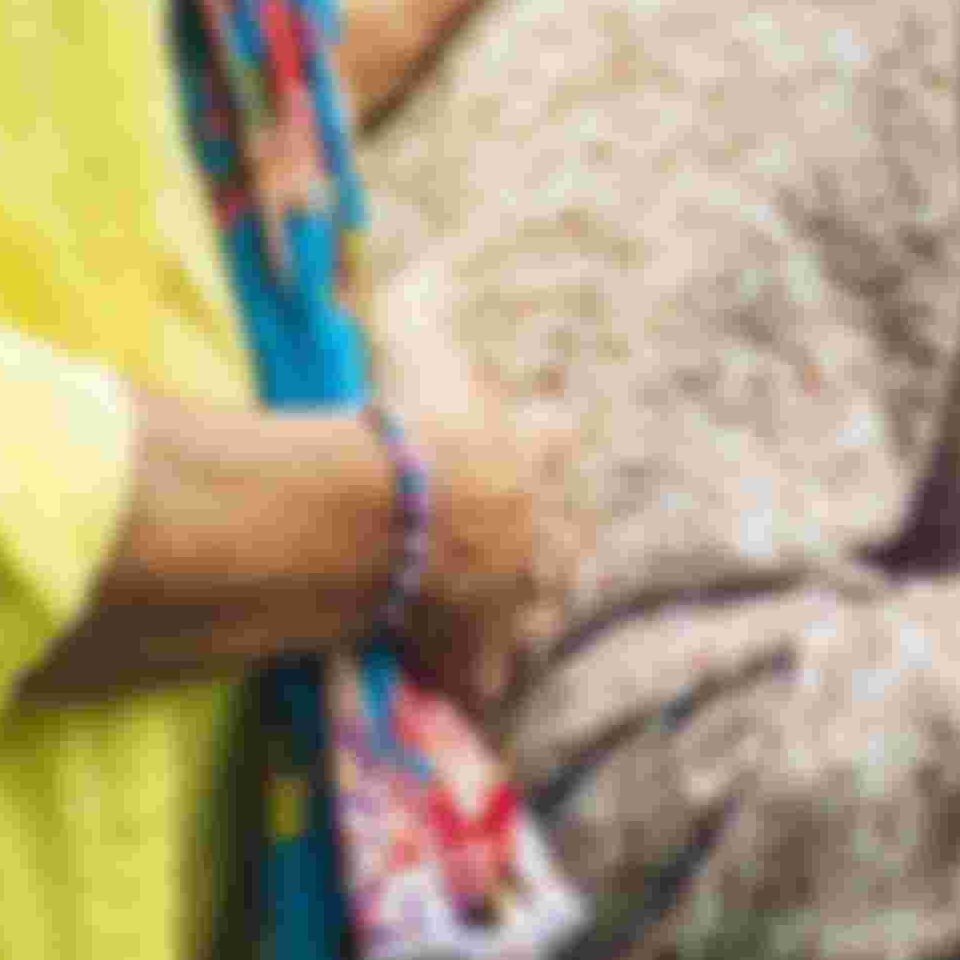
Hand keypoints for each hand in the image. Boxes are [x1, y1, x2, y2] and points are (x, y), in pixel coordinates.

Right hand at [363, 266, 575, 717]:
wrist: (394, 517)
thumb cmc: (411, 424)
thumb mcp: (418, 347)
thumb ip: (424, 306)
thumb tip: (429, 269)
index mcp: (535, 452)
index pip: (555, 437)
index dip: (543, 439)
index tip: (542, 436)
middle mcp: (542, 526)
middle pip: (565, 536)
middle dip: (553, 540)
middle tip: (543, 546)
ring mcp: (516, 591)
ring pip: (540, 608)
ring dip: (530, 611)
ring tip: (526, 620)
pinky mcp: (479, 645)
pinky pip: (486, 670)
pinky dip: (479, 678)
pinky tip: (480, 690)